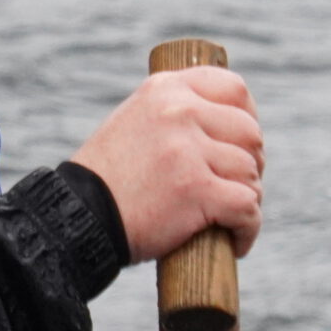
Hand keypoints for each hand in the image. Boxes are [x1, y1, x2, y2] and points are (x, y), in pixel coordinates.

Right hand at [68, 67, 262, 259]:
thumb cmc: (108, 178)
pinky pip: (247, 206)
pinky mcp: (197, 189)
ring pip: (250, 172)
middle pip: (250, 132)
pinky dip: (247, 228)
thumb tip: (227, 123)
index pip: (233, 88)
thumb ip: (175, 113)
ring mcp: (188, 150)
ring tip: (230, 217)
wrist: (79, 215)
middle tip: (235, 186)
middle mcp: (179, 111)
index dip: (248, 116)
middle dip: (251, 163)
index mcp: (165, 89)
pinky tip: (236, 241)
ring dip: (248, 198)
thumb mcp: (136, 121)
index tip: (242, 142)